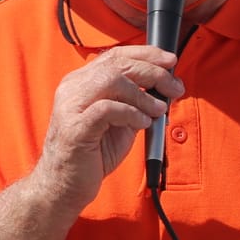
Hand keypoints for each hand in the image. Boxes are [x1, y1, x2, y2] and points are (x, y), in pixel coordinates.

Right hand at [30, 46, 181, 212]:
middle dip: (153, 72)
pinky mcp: (74, 128)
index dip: (146, 54)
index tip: (171, 61)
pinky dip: (131, 113)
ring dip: (143, 94)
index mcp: (82, 82)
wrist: (66, 186)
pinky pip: (106, 109)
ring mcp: (70, 107)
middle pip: (118, 65)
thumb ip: (138, 101)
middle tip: (174, 88)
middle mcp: (73, 88)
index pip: (116, 55)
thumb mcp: (122, 120)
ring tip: (158, 110)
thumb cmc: (95, 152)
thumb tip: (168, 86)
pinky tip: (142, 124)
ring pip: (112, 80)